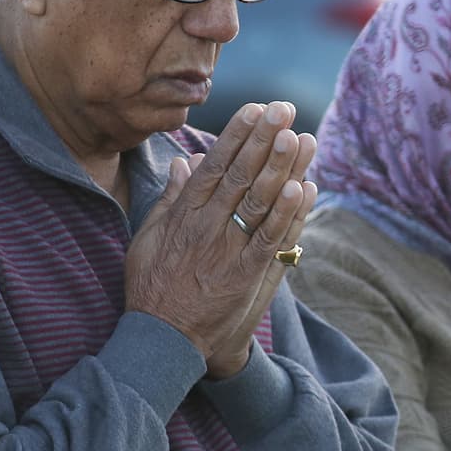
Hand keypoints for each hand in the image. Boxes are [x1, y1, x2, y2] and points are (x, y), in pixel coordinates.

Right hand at [125, 101, 317, 378]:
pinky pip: (271, 240)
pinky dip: (289, 214)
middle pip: (241, 176)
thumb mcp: (147, 240)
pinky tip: (304, 188)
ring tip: (301, 137)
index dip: (237, 135)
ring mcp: (228, 252)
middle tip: (284, 109)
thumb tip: (183, 161)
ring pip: (260, 202)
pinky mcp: (246, 277)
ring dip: (282, 168)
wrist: (162, 342)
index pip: (215, 165)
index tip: (255, 109)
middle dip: (264, 139)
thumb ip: (168, 199)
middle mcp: (207, 228)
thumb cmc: (152, 289)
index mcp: (184, 216)